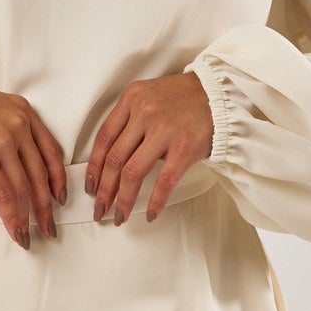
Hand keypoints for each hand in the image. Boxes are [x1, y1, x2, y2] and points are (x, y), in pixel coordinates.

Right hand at [0, 71, 66, 249]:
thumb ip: (8, 126)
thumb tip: (14, 158)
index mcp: (23, 111)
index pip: (51, 151)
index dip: (58, 179)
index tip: (60, 197)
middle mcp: (18, 125)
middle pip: (40, 173)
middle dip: (47, 205)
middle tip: (50, 226)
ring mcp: (2, 141)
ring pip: (23, 188)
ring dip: (30, 216)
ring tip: (31, 235)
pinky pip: (3, 195)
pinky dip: (11, 217)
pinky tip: (15, 231)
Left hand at [83, 72, 214, 224]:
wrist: (220, 94)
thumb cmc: (183, 98)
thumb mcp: (149, 96)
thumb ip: (130, 119)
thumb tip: (112, 158)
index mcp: (131, 99)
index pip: (103, 138)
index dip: (94, 167)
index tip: (90, 187)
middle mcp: (144, 113)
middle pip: (114, 159)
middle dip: (104, 190)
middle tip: (99, 209)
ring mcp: (164, 131)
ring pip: (132, 173)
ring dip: (123, 200)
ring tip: (119, 216)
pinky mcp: (184, 148)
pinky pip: (164, 181)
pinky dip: (155, 201)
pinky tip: (151, 214)